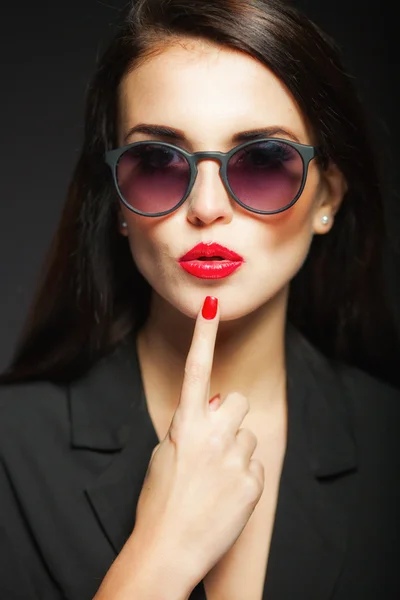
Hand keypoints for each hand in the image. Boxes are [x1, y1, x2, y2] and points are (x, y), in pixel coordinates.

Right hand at [133, 296, 264, 586]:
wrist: (168, 549)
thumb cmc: (160, 500)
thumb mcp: (164, 454)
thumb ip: (189, 424)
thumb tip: (216, 404)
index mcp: (184, 424)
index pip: (196, 369)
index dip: (204, 334)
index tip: (212, 304)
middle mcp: (212, 434)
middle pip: (237, 401)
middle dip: (229, 416)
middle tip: (214, 445)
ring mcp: (235, 457)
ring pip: (249, 434)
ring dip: (236, 450)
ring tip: (216, 478)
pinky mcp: (253, 481)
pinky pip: (256, 464)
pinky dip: (244, 477)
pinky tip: (226, 495)